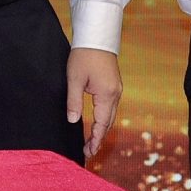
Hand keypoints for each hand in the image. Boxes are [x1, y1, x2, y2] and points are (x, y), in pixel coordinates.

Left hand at [67, 47, 122, 162]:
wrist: (96, 37)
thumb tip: (73, 121)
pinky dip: (104, 119)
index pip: (102, 124)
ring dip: (102, 129)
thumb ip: (74, 101)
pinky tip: (97, 123)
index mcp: (106, 95)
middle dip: (99, 138)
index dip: (95, 139)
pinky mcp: (114, 86)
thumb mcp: (74, 79)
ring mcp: (116, 90)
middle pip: (108, 123)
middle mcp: (115, 95)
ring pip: (110, 116)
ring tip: (91, 141)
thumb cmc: (83, 55)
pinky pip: (110, 107)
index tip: (88, 152)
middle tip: (88, 151)